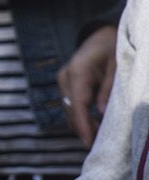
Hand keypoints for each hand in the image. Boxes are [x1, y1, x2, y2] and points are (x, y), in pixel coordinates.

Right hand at [58, 24, 116, 145]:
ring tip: (98, 136)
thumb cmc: (113, 48)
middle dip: (83, 128)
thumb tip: (101, 114)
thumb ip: (108, 89)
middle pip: (70, 110)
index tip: (88, 142)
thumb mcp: (117, 66)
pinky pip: (70, 104)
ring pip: (68, 109)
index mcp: (78, 71)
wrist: (100, 35)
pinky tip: (93, 123)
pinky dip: (80, 115)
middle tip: (99, 144)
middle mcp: (65, 77)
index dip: (83, 124)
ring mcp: (62, 80)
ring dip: (81, 123)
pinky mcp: (65, 84)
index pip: (78, 104)